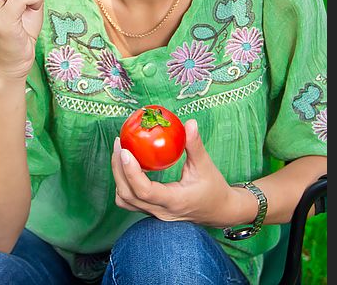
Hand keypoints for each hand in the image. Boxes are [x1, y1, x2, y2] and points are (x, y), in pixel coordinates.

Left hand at [112, 119, 239, 227]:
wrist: (219, 211)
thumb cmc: (214, 189)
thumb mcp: (206, 166)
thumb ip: (195, 145)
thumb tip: (189, 123)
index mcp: (174, 201)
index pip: (145, 191)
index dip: (131, 172)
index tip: (125, 151)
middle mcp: (160, 210)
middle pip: (127, 196)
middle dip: (118, 169)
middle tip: (119, 143)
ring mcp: (154, 213)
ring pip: (125, 200)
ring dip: (118, 177)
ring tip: (120, 152)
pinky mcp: (151, 210)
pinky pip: (130, 200)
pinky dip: (124, 183)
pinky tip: (129, 164)